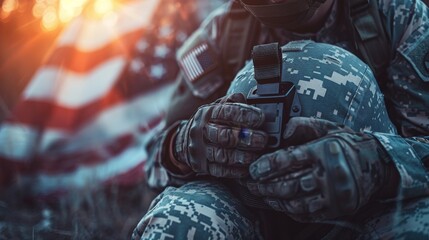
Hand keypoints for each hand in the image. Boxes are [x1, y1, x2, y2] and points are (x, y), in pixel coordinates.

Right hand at [173, 93, 267, 177]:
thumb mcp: (218, 107)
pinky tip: (247, 168)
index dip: (245, 115)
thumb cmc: (210, 122)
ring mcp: (200, 149)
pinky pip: (220, 171)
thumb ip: (234, 102)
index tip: (261, 118)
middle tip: (263, 140)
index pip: (227, 112)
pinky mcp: (202, 166)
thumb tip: (250, 98)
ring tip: (257, 156)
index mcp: (208, 113)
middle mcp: (202, 130)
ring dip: (243, 157)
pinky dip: (235, 171)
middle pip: (225, 136)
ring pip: (223, 155)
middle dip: (247, 138)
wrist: (185, 140)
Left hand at [247, 117, 391, 221]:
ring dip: (273, 199)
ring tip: (260, 193)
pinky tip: (277, 202)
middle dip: (263, 185)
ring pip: (295, 202)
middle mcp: (329, 174)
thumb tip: (283, 130)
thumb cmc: (344, 143)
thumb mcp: (326, 127)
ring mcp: (333, 195)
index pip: (288, 160)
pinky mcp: (336, 209)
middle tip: (249, 183)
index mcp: (323, 151)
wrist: (374, 163)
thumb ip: (303, 125)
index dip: (266, 166)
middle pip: (288, 185)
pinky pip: (306, 214)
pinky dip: (287, 209)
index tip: (252, 170)